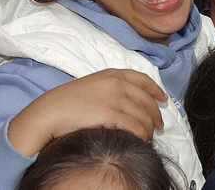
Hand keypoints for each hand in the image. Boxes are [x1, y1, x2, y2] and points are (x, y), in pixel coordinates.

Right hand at [6, 69, 166, 157]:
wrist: (51, 111)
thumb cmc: (67, 101)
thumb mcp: (92, 85)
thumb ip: (111, 88)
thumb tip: (127, 101)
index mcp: (113, 74)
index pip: (143, 80)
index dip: (156, 90)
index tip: (163, 99)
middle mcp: (117, 84)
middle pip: (147, 100)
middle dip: (156, 114)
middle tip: (159, 125)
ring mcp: (115, 99)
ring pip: (143, 116)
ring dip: (149, 128)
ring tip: (149, 136)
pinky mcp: (112, 115)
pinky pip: (136, 127)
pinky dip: (142, 135)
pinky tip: (141, 141)